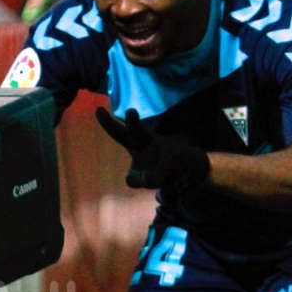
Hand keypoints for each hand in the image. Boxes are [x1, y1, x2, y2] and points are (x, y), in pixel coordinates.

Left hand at [96, 108, 210, 190]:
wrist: (193, 167)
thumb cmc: (161, 168)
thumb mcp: (144, 175)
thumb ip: (136, 178)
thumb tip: (142, 182)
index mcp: (137, 143)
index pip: (119, 132)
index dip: (108, 122)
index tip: (98, 109)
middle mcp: (148, 141)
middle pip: (136, 131)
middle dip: (133, 123)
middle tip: (131, 112)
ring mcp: (163, 146)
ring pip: (148, 167)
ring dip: (154, 179)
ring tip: (163, 177)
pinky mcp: (175, 154)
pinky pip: (159, 175)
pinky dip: (162, 180)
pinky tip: (173, 177)